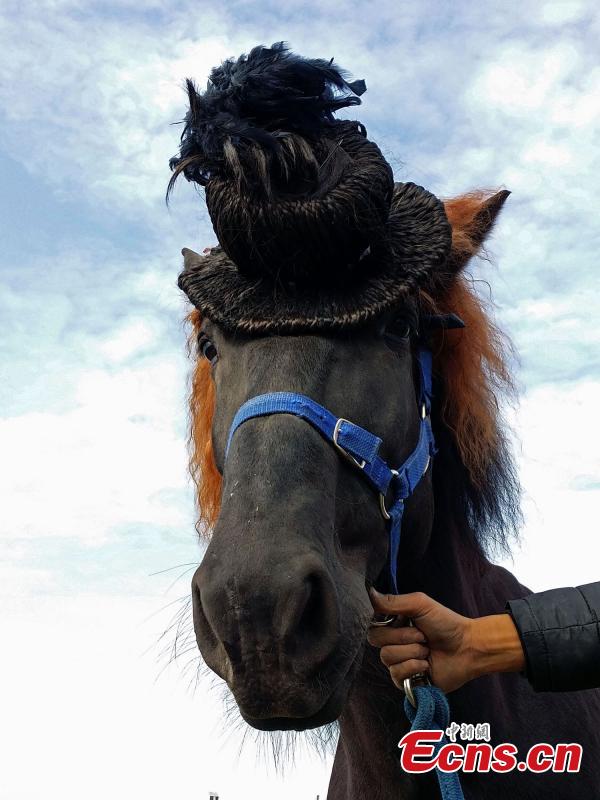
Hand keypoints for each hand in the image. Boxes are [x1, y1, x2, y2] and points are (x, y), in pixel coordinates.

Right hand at [367, 589, 524, 692]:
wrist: (467, 648)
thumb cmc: (446, 623)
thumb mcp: (420, 604)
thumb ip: (393, 601)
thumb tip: (369, 593)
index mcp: (393, 624)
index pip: (371, 624)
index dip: (383, 623)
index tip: (401, 620)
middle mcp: (393, 642)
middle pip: (376, 640)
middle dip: (402, 637)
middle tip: (422, 636)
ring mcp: (398, 662)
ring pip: (387, 657)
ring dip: (411, 652)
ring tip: (427, 650)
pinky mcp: (405, 681)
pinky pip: (396, 674)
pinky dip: (414, 667)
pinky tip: (427, 665)